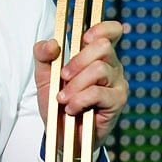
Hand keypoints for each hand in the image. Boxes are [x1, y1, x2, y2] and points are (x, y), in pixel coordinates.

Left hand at [33, 20, 128, 148]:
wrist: (61, 134)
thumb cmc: (57, 103)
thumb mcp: (43, 76)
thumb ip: (42, 55)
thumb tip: (51, 43)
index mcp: (96, 55)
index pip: (111, 31)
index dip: (101, 28)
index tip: (83, 38)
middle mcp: (112, 65)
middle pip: (103, 46)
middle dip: (77, 61)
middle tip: (63, 77)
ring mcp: (117, 83)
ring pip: (99, 69)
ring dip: (75, 85)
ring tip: (64, 99)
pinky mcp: (118, 101)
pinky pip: (98, 92)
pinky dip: (80, 100)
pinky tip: (73, 109)